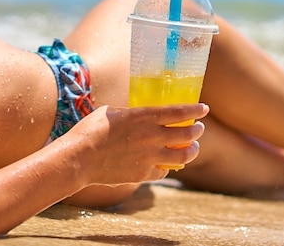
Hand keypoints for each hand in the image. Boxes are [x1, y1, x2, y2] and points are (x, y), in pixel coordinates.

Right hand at [64, 103, 208, 186]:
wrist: (79, 158)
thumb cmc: (91, 130)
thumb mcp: (113, 112)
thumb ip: (132, 114)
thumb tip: (139, 116)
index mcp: (145, 116)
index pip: (180, 112)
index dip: (196, 110)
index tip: (204, 109)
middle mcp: (152, 136)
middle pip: (188, 134)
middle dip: (197, 131)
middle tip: (199, 129)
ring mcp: (150, 156)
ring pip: (183, 155)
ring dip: (192, 150)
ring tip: (193, 147)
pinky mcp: (144, 173)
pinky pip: (164, 170)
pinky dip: (168, 166)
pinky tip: (167, 163)